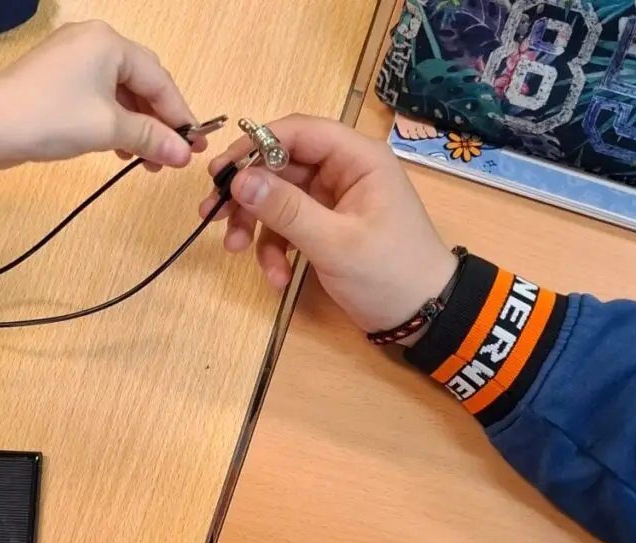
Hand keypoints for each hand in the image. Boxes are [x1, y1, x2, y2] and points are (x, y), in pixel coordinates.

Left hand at [0, 20, 204, 178]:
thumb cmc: (50, 119)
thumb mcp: (109, 130)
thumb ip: (151, 138)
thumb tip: (184, 155)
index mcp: (109, 43)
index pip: (160, 79)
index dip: (180, 115)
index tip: (195, 146)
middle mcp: (93, 42)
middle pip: (141, 83)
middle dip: (158, 123)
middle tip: (173, 157)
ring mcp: (73, 60)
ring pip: (120, 94)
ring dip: (136, 128)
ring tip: (146, 163)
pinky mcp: (57, 80)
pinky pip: (98, 99)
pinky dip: (113, 124)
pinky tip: (120, 151)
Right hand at [199, 114, 456, 338]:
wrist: (424, 318)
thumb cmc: (389, 274)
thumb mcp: (334, 243)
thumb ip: (286, 210)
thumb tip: (238, 179)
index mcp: (357, 159)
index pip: (297, 131)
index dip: (254, 146)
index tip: (220, 173)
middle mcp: (343, 171)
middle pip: (279, 165)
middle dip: (246, 193)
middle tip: (211, 214)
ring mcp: (332, 200)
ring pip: (277, 197)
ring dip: (254, 226)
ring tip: (234, 251)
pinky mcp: (325, 226)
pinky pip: (287, 226)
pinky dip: (275, 249)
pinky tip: (276, 277)